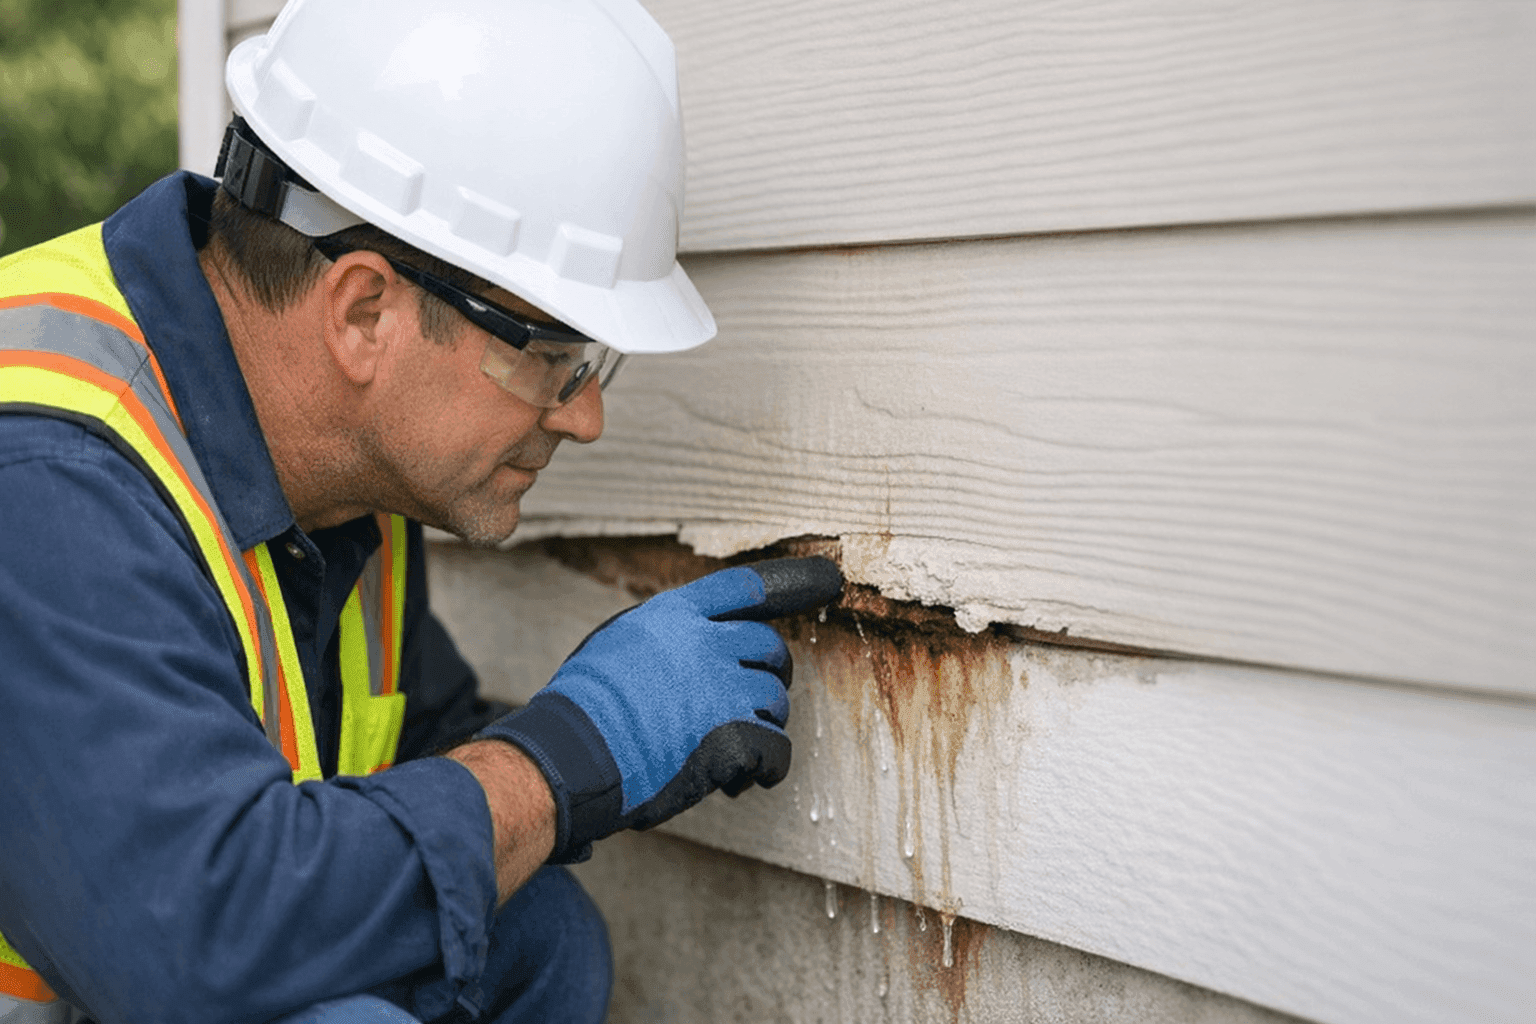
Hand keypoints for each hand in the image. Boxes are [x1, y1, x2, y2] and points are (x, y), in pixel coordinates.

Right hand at [478, 557, 841, 862]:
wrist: (568, 756)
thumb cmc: (581, 708)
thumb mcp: (616, 644)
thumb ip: (664, 636)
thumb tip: (700, 640)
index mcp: (674, 616)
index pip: (744, 587)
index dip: (792, 582)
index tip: (829, 581)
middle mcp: (704, 644)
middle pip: (769, 647)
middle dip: (770, 673)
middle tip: (755, 698)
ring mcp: (720, 689)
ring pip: (774, 699)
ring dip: (763, 723)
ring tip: (732, 747)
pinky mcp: (731, 738)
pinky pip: (775, 749)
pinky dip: (766, 767)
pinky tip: (746, 778)